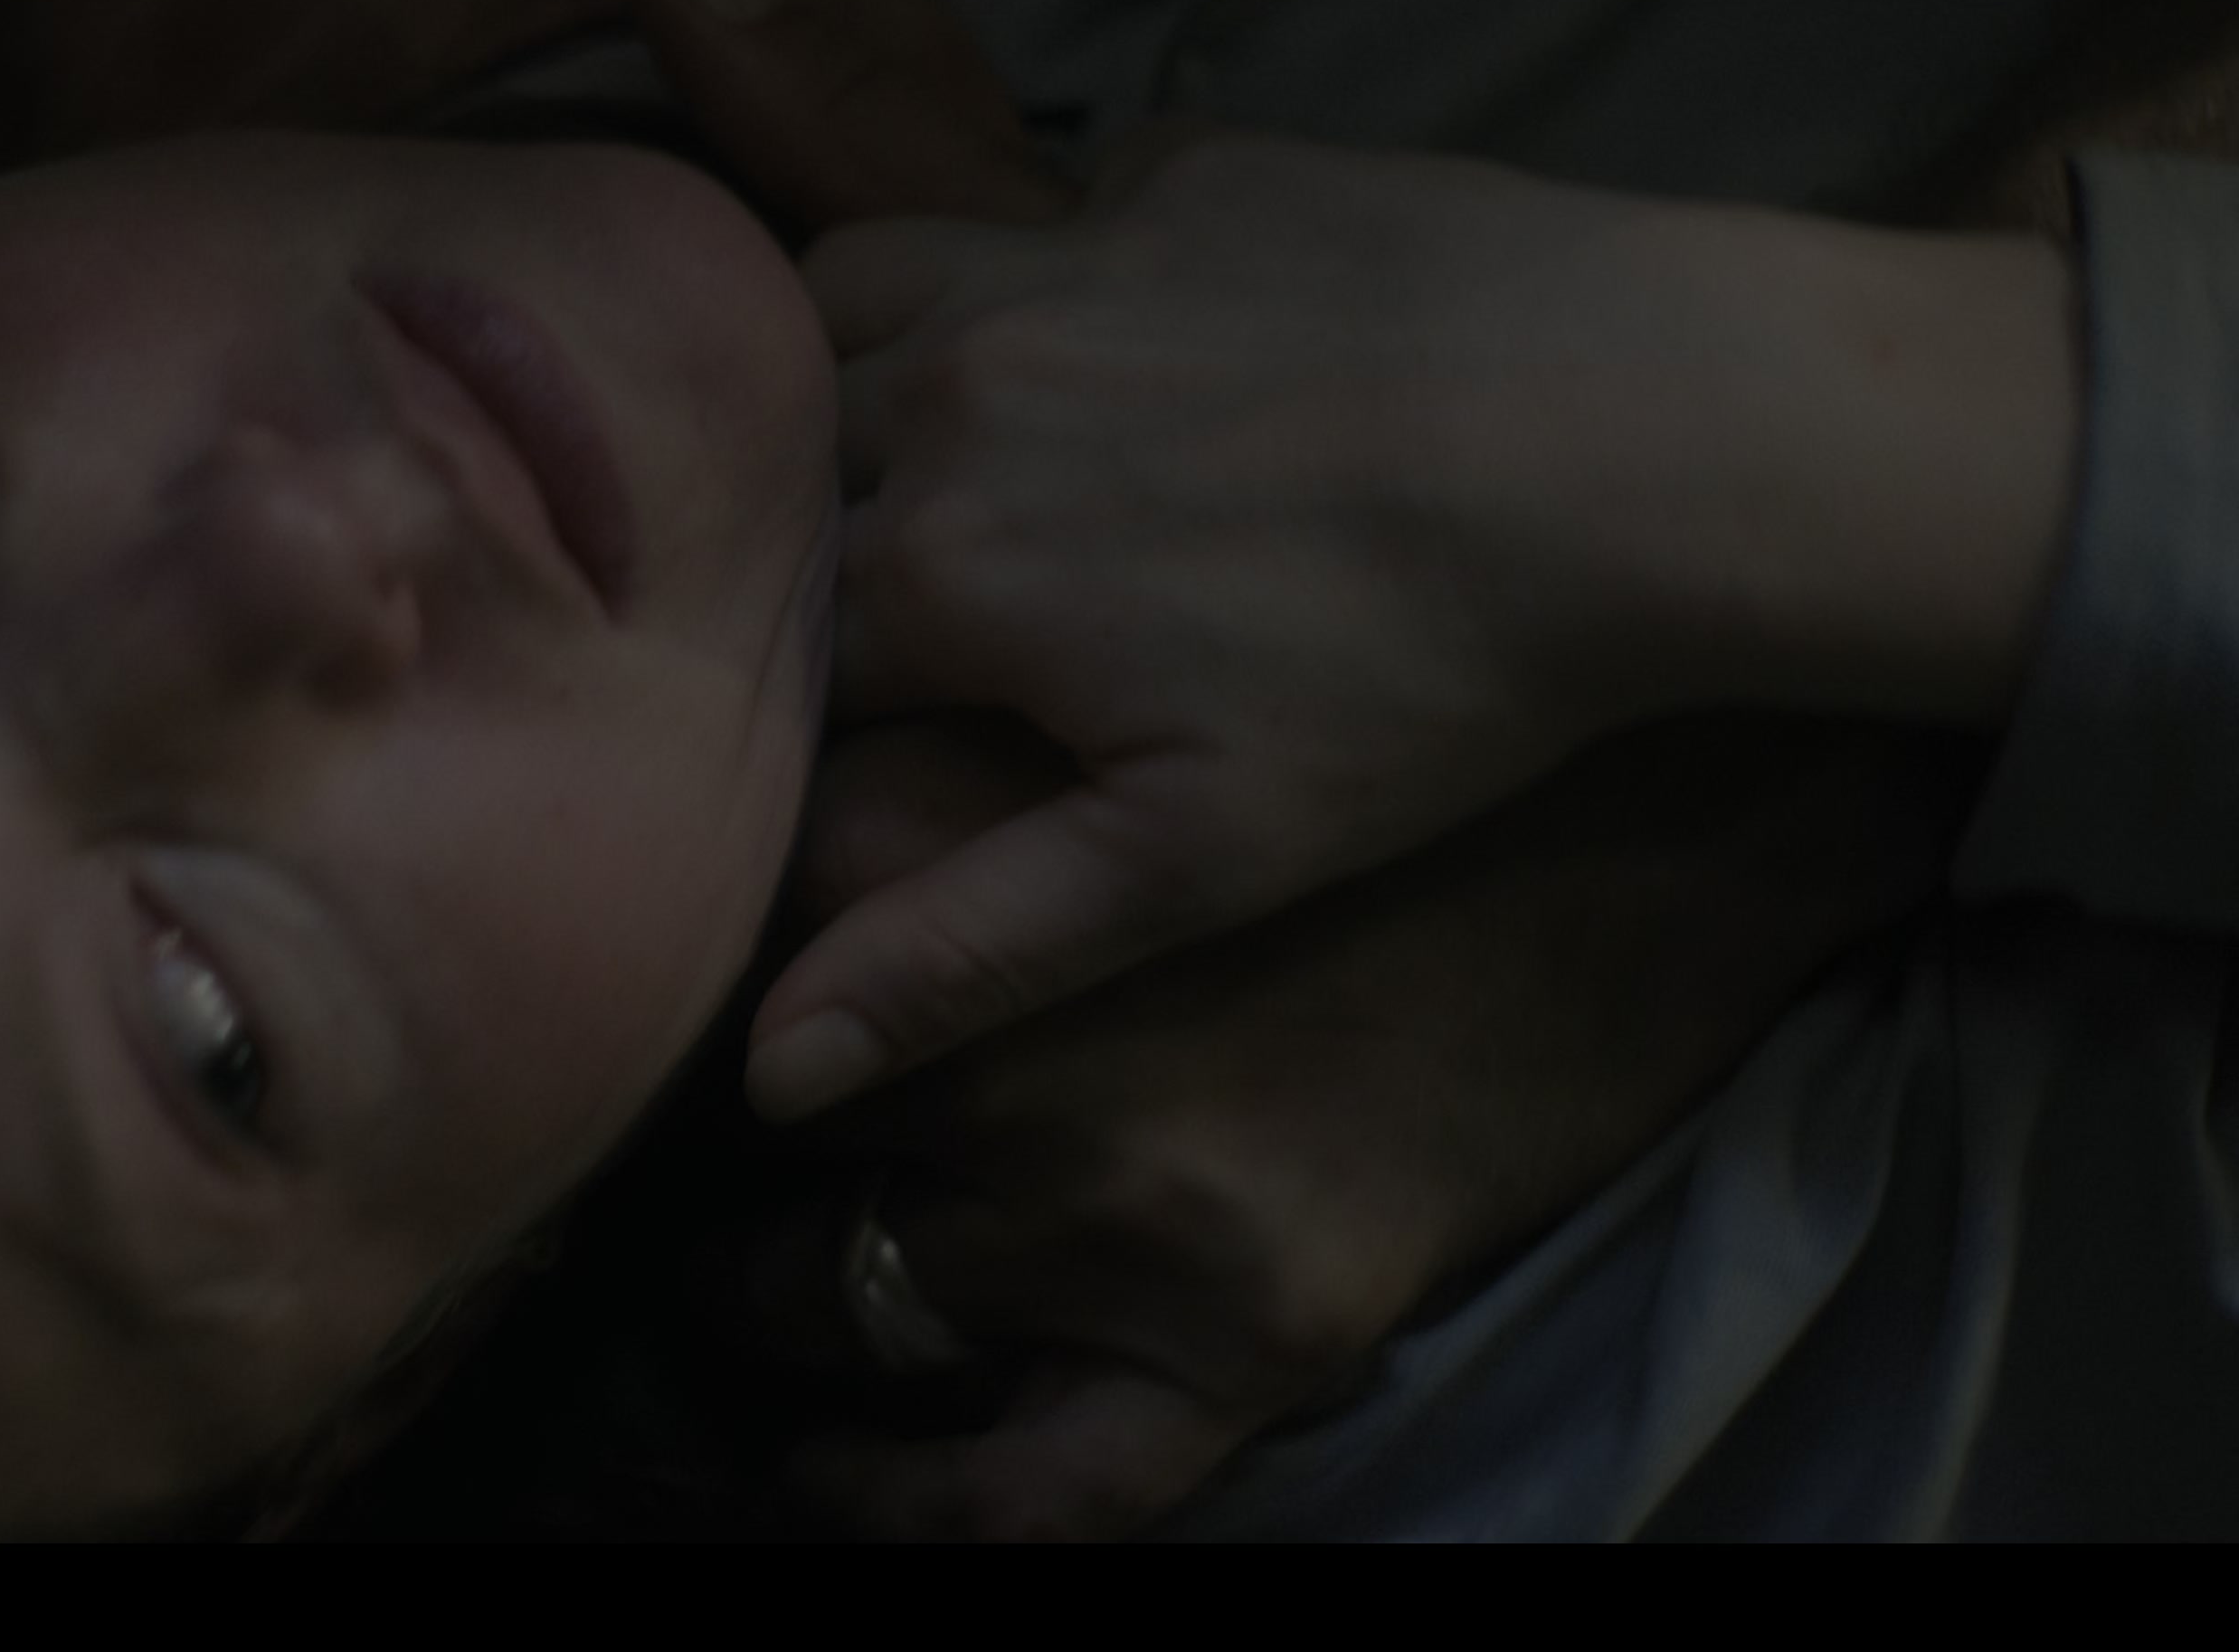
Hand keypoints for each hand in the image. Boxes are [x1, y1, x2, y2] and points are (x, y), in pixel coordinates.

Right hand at [637, 0, 2081, 1118]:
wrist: (1659, 435)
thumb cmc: (1433, 677)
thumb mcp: (1192, 859)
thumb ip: (957, 952)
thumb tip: (772, 1074)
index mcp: (937, 569)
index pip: (771, 648)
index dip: (793, 702)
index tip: (847, 738)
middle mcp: (954, 390)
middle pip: (774, 462)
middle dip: (794, 534)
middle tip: (892, 602)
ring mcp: (1059, 259)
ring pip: (849, 296)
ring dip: (847, 375)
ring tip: (930, 452)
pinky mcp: (1172, 173)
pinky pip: (1029, 215)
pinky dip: (1027, 279)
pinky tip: (1127, 350)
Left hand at [719, 714, 1970, 1538]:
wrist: (1629, 839)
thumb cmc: (1329, 773)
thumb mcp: (1072, 747)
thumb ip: (873, 822)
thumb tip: (694, 928)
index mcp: (928, 872)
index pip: (696, 990)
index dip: (645, 1021)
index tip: (622, 1051)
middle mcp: (1005, 1055)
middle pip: (746, 1157)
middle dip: (699, 1176)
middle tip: (672, 1184)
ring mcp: (1127, 1217)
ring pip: (838, 1312)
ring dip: (772, 1319)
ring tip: (740, 1311)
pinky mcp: (1246, 1340)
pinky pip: (1027, 1494)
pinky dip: (906, 1503)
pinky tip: (832, 1473)